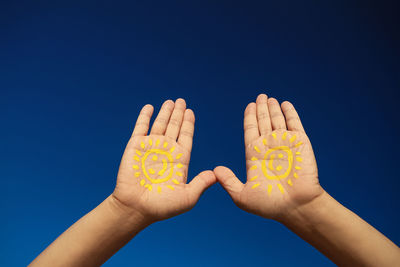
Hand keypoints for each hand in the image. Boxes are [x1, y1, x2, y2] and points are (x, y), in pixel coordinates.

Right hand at [113, 99, 215, 221]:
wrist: (136, 208)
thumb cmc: (162, 206)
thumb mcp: (187, 197)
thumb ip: (201, 184)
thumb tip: (216, 174)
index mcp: (179, 159)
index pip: (186, 136)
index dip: (189, 124)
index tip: (190, 112)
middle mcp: (166, 151)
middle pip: (175, 127)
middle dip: (178, 114)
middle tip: (182, 101)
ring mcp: (151, 147)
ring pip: (160, 124)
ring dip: (165, 112)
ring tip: (170, 101)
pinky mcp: (135, 146)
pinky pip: (141, 127)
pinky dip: (145, 117)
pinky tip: (150, 107)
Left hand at [214, 94, 322, 220]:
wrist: (296, 208)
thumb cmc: (270, 205)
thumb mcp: (242, 196)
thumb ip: (228, 182)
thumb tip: (215, 170)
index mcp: (255, 155)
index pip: (251, 131)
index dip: (249, 118)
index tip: (249, 106)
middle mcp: (269, 147)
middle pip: (263, 122)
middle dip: (260, 109)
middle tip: (259, 96)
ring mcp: (285, 144)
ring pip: (277, 120)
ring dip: (272, 109)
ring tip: (269, 98)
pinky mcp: (300, 143)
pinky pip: (294, 123)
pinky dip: (290, 113)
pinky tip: (284, 104)